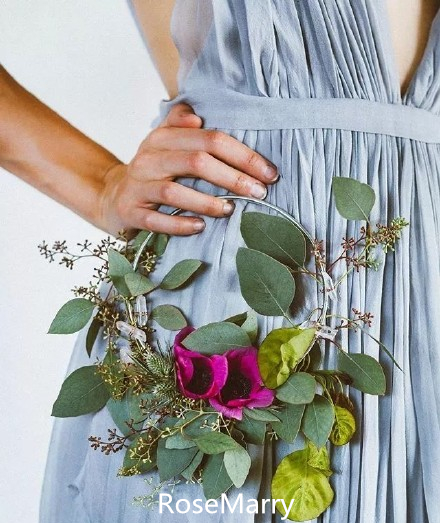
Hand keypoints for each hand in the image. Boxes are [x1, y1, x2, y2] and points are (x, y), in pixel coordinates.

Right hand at [98, 103, 278, 236]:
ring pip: (175, 192)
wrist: (113, 197)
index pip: (209, 139)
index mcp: (163, 137)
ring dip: (208, 202)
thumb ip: (181, 124)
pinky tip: (201, 227)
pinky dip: (180, 224)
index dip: (243, 155)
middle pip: (197, 162)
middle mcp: (149, 158)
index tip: (268, 172)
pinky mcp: (131, 212)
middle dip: (233, 177)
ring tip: (231, 209)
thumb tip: (198, 117)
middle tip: (259, 192)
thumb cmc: (153, 171)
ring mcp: (138, 186)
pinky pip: (157, 220)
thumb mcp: (165, 142)